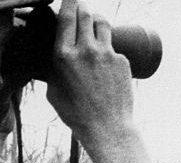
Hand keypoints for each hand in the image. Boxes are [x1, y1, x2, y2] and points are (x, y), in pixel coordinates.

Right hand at [45, 0, 133, 141]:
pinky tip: (107, 61)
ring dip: (98, 20)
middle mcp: (86, 50)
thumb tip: (56, 61)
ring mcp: (107, 55)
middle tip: (82, 9)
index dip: (69, 3)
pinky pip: (114, 47)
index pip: (67, 18)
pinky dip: (109, 48)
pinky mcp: (123, 62)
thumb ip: (53, 70)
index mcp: (64, 55)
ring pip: (103, 24)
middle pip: (86, 15)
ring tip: (95, 25)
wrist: (107, 127)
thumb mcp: (53, 89)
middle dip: (83, 8)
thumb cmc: (77, 112)